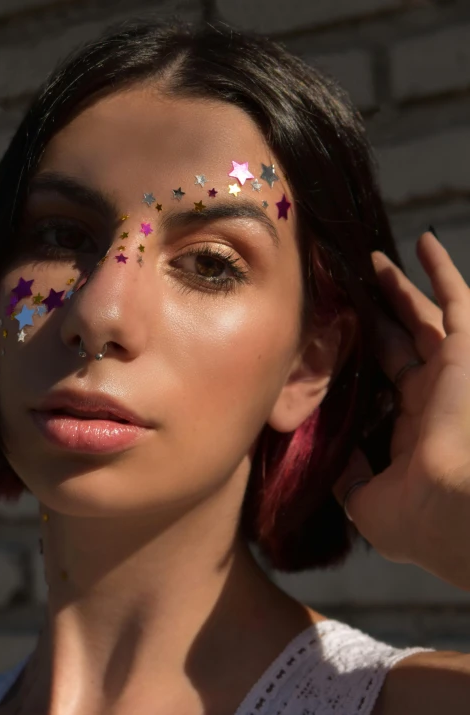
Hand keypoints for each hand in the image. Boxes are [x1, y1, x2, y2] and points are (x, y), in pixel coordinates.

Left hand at [332, 230, 469, 590]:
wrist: (458, 511)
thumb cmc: (419, 519)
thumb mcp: (368, 504)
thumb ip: (349, 477)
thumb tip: (328, 455)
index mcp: (413, 427)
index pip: (384, 380)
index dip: (363, 355)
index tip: (338, 333)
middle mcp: (433, 394)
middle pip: (398, 341)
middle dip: (376, 314)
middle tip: (350, 288)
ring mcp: (452, 370)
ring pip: (422, 316)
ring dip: (399, 287)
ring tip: (371, 261)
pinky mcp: (465, 352)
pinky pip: (457, 301)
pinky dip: (442, 271)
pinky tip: (423, 243)